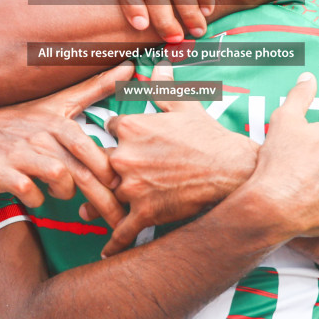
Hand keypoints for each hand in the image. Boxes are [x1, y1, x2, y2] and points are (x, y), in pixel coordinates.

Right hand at [0, 64, 132, 224]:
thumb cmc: (23, 120)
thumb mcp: (58, 102)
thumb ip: (95, 88)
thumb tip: (129, 67)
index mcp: (58, 123)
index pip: (91, 149)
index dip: (108, 171)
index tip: (123, 188)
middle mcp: (41, 136)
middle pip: (81, 171)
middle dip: (103, 199)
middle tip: (117, 218)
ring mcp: (20, 154)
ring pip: (58, 178)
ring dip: (66, 192)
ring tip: (62, 192)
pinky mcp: (0, 172)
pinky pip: (28, 191)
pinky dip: (37, 199)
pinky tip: (37, 196)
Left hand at [86, 63, 258, 256]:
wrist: (233, 170)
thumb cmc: (209, 137)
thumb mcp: (186, 106)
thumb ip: (164, 88)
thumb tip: (159, 66)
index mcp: (131, 127)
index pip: (106, 129)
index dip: (111, 136)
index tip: (114, 142)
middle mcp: (125, 157)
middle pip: (96, 164)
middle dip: (95, 170)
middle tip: (89, 175)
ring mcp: (133, 187)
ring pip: (102, 197)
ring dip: (94, 204)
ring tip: (86, 211)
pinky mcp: (145, 213)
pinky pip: (122, 231)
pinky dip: (113, 243)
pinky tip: (106, 252)